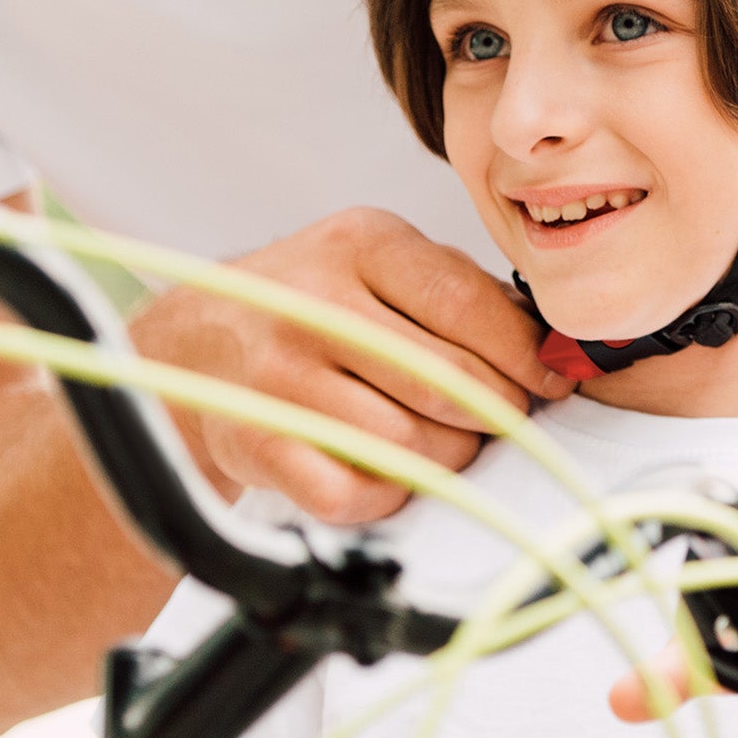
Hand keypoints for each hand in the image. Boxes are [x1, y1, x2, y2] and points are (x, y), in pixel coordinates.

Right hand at [130, 206, 570, 522]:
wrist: (185, 348)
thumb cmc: (305, 307)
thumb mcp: (370, 264)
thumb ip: (459, 292)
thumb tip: (552, 351)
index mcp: (358, 242)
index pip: (470, 306)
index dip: (524, 357)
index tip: (550, 384)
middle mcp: (314, 302)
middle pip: (449, 383)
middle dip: (493, 416)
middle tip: (499, 425)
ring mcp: (279, 375)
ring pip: (410, 444)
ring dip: (446, 461)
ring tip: (442, 448)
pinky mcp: (257, 442)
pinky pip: (356, 491)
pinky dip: (387, 495)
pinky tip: (385, 474)